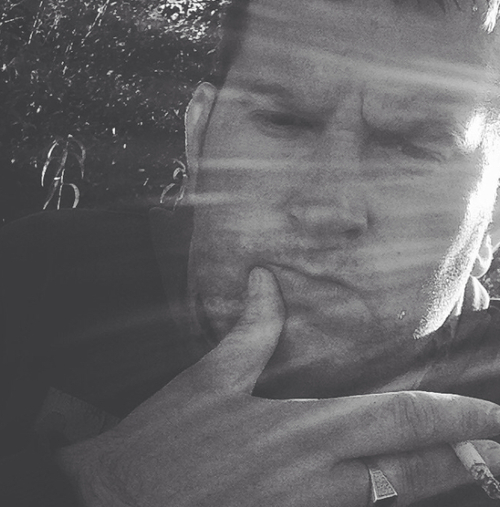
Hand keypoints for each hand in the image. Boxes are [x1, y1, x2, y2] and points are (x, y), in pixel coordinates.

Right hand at [57, 268, 499, 506]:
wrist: (117, 505)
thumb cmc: (163, 444)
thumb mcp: (208, 380)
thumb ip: (251, 330)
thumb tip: (267, 279)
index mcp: (304, 429)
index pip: (402, 419)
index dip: (459, 415)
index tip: (497, 412)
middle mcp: (321, 479)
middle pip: (418, 470)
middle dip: (472, 458)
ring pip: (397, 504)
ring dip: (435, 484)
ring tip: (474, 469)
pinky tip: (402, 493)